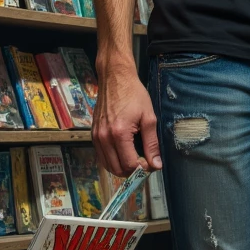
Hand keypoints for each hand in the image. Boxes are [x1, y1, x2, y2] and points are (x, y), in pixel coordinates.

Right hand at [93, 58, 161, 174]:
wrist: (114, 78)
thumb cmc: (133, 94)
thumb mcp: (148, 118)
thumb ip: (152, 144)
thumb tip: (156, 165)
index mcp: (119, 134)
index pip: (130, 164)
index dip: (143, 168)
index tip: (151, 163)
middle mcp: (104, 138)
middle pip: (117, 169)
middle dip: (132, 171)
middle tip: (144, 163)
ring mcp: (96, 137)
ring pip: (108, 165)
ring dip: (122, 167)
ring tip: (134, 158)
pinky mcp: (93, 134)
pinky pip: (101, 156)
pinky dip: (112, 160)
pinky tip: (123, 153)